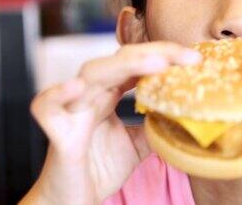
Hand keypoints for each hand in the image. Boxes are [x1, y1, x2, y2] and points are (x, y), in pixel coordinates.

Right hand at [21, 42, 200, 204]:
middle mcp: (90, 95)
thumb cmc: (99, 168)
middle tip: (188, 56)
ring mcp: (72, 111)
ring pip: (91, 74)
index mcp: (108, 94)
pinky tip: (77, 87)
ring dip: (124, 65)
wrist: (72, 201)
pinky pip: (46, 108)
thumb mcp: (138, 144)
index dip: (164, 55)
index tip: (196, 59)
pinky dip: (57, 94)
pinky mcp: (57, 135)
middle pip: (119, 60)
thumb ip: (156, 125)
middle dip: (154, 53)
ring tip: (158, 63)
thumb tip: (186, 113)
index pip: (135, 63)